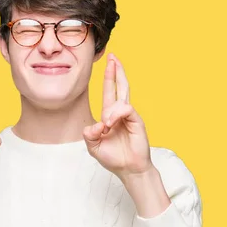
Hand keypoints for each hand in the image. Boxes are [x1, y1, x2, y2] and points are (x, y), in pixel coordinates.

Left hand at [82, 53, 152, 179]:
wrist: (128, 169)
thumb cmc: (113, 157)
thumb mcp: (93, 146)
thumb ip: (89, 134)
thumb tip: (96, 124)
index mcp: (110, 115)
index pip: (110, 91)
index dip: (110, 77)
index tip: (108, 63)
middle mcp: (120, 113)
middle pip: (120, 87)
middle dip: (116, 71)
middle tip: (113, 57)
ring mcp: (130, 116)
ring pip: (121, 99)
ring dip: (110, 111)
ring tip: (106, 127)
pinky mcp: (137, 122)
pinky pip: (126, 109)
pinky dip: (116, 115)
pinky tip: (111, 124)